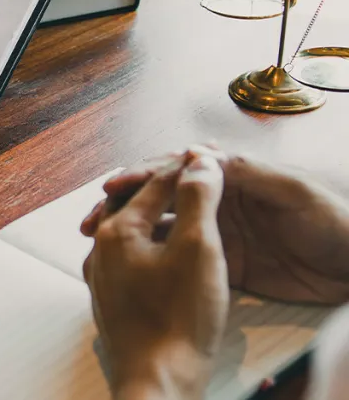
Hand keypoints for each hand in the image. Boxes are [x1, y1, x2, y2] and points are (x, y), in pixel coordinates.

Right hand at [82, 145, 348, 304]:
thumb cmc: (334, 224)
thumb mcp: (293, 192)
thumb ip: (249, 172)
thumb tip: (203, 153)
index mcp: (232, 177)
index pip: (176, 170)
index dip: (143, 175)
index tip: (114, 186)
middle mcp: (216, 201)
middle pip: (158, 195)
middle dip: (122, 203)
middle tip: (93, 218)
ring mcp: (215, 232)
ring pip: (160, 225)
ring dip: (128, 229)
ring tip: (97, 240)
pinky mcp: (220, 264)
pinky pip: (176, 256)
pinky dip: (148, 257)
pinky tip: (126, 262)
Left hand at [84, 155, 228, 399]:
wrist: (157, 381)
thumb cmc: (178, 318)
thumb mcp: (198, 249)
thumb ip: (197, 199)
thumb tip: (198, 160)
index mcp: (118, 229)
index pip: (156, 183)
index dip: (188, 168)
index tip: (211, 157)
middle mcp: (100, 248)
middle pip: (134, 203)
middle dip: (163, 187)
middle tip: (191, 177)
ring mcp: (102, 276)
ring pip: (129, 231)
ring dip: (155, 216)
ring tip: (180, 211)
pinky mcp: (112, 301)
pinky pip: (129, 259)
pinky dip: (149, 245)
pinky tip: (164, 255)